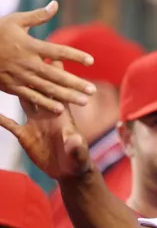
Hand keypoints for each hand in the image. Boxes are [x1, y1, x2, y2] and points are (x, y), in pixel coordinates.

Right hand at [0, 1, 96, 112]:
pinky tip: (60, 108)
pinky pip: (32, 96)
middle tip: (92, 90)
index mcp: (30, 46)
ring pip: (47, 88)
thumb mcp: (15, 20)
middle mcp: (27, 63)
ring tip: (84, 101)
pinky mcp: (12, 86)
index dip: (75, 56)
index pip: (58, 51)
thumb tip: (55, 4)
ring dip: (66, 96)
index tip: (91, 61)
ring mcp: (20, 76)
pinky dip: (46, 103)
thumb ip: (38, 16)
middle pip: (56, 75)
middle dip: (75, 84)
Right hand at [0, 61, 91, 179]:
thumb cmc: (78, 159)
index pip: (59, 90)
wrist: (68, 171)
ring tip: (5, 74)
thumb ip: (75, 147)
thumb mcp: (78, 153)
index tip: (52, 56)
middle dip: (34, 74)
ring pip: (23, 101)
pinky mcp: (24, 135)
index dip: (57, 75)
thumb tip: (73, 140)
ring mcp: (34, 123)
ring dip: (16, 89)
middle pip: (39, 89)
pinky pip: (8, 123)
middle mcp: (46, 115)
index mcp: (62, 115)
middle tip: (23, 57)